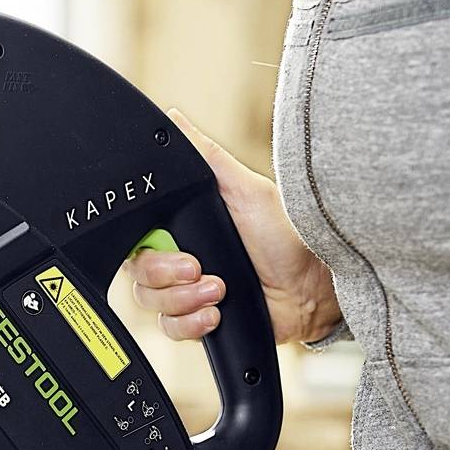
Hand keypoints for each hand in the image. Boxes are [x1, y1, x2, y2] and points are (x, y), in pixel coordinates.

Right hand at [131, 110, 340, 347]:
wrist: (313, 289)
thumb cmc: (287, 235)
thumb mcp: (246, 189)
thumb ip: (207, 157)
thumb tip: (175, 120)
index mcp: (183, 223)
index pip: (136, 235)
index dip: (145, 243)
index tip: (174, 245)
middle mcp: (180, 256)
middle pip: (137, 272)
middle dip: (167, 275)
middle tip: (200, 268)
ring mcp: (188, 290)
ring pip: (150, 302)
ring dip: (183, 300)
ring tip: (220, 290)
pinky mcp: (199, 320)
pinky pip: (170, 329)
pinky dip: (189, 324)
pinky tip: (216, 313)